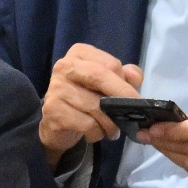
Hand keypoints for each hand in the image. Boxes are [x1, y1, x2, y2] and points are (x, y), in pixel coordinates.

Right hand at [40, 42, 143, 164]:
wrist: (57, 123)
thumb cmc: (86, 99)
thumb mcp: (109, 84)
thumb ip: (125, 76)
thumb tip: (134, 77)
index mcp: (80, 54)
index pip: (110, 64)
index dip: (125, 82)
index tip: (133, 97)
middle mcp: (64, 66)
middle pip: (100, 77)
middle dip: (122, 97)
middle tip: (135, 112)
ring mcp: (56, 88)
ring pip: (95, 105)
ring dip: (110, 122)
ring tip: (112, 129)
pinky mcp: (52, 110)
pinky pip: (86, 123)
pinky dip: (96, 132)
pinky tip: (95, 134)